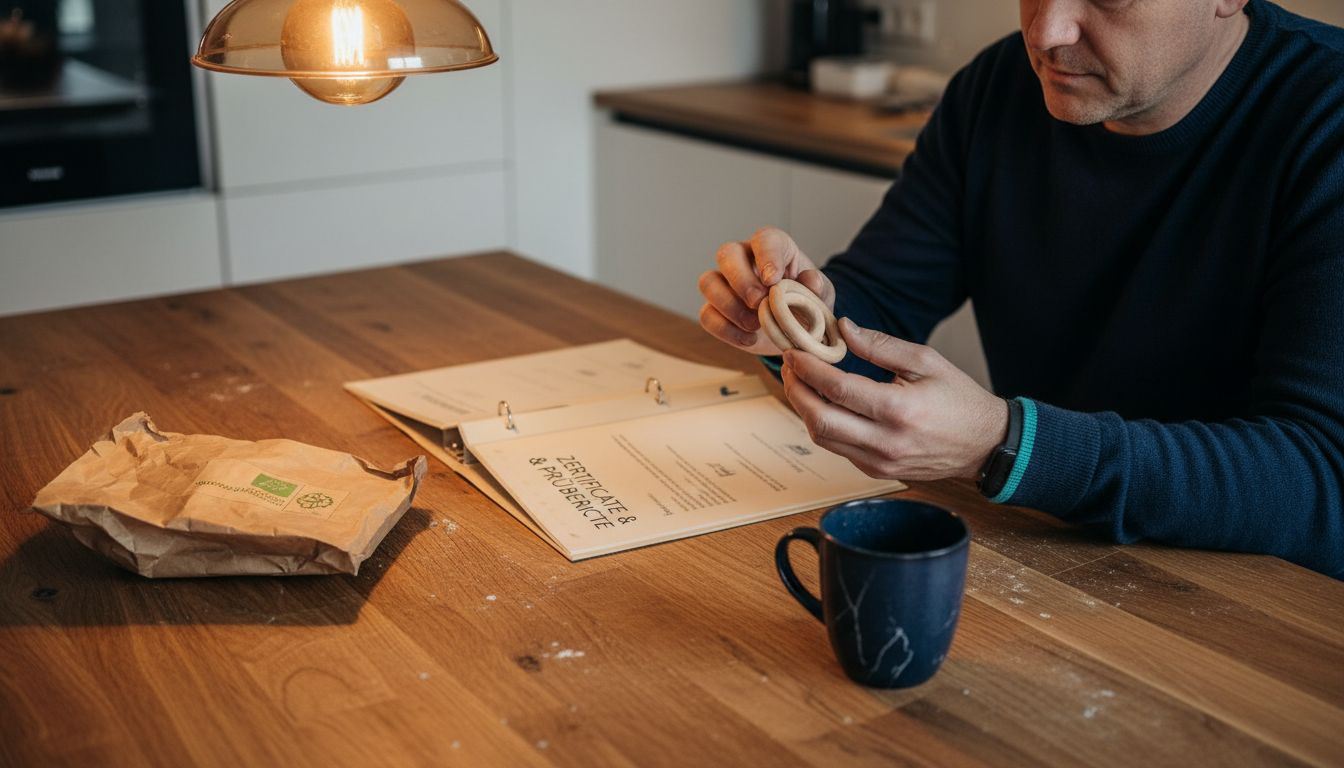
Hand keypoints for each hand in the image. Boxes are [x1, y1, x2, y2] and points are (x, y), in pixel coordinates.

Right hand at [697, 227, 835, 355]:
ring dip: (730, 306)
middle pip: (727, 254)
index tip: (773, 281)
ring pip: (708, 282)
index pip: (764, 240)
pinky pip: (707, 315)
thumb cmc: (807, 304)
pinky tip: (749, 338)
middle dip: (741, 280)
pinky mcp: (715, 309)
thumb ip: (818, 287)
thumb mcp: (821, 296)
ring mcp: (724, 283)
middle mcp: (744, 259)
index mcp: (773, 248)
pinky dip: (726, 329)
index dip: (766, 257)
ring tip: (755, 325)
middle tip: (758, 304)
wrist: (795, 331)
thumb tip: (810, 280)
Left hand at [781, 317, 1007, 480]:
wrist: (985, 445)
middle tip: (789, 367)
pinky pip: (837, 448)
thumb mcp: (926, 361)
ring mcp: (879, 462)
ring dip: (803, 409)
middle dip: (795, 390)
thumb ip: (881, 346)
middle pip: (819, 420)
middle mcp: (885, 442)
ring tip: (800, 382)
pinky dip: (823, 425)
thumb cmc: (959, 400)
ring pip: (822, 438)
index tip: (794, 352)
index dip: (809, 369)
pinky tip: (822, 403)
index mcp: (899, 410)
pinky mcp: (876, 471)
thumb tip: (843, 328)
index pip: (837, 389)